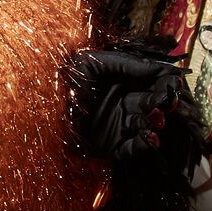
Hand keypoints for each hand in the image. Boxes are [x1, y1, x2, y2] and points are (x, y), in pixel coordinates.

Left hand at [69, 47, 189, 160]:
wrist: (37, 102)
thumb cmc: (62, 78)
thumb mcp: (92, 62)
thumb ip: (128, 64)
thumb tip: (163, 68)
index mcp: (122, 83)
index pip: (153, 83)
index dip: (166, 83)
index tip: (173, 83)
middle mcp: (123, 104)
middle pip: (154, 104)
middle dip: (164, 103)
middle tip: (167, 102)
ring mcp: (118, 125)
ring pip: (148, 126)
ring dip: (156, 123)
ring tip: (157, 118)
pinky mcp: (111, 145)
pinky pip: (134, 148)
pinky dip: (146, 145)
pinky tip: (151, 138)